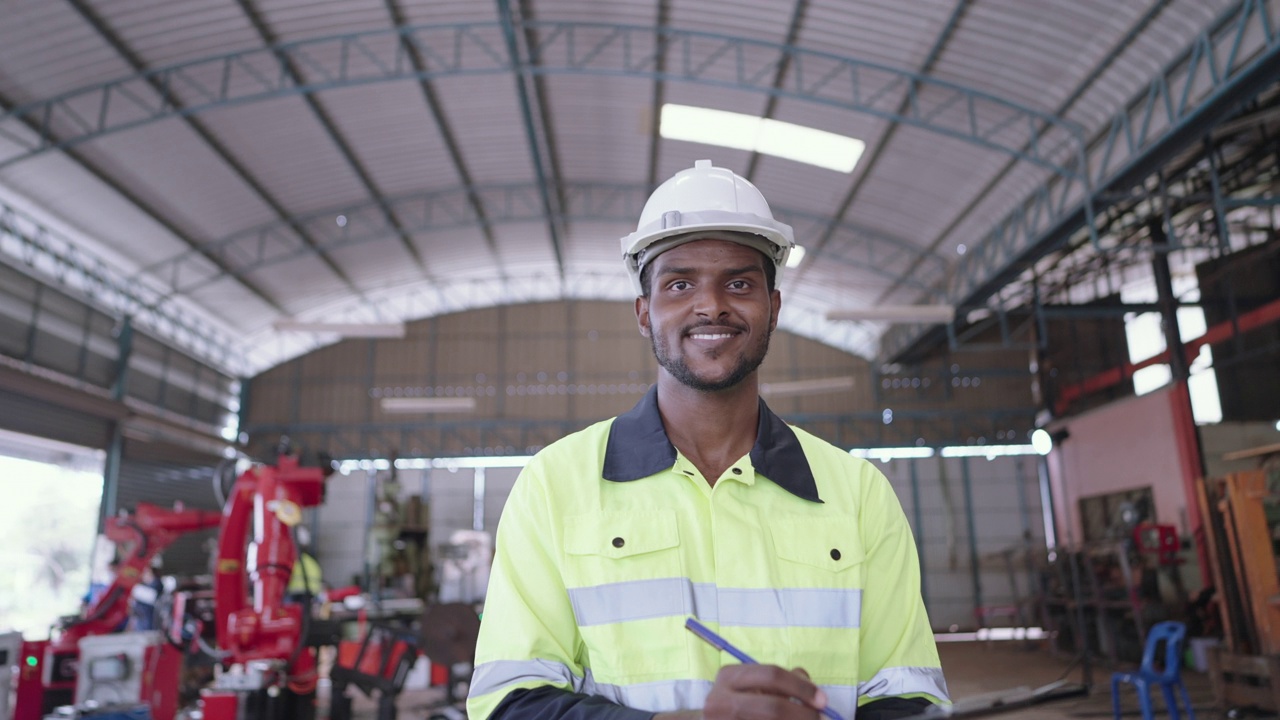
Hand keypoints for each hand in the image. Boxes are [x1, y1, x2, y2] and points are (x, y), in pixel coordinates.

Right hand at [700, 665, 825, 719]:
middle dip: (804, 714)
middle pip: (773, 707)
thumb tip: (810, 686)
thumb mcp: (756, 684)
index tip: (823, 700)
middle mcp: (720, 700)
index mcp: (729, 676)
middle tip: (823, 719)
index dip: (801, 688)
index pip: (771, 675)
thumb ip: (782, 680)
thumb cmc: (740, 701)